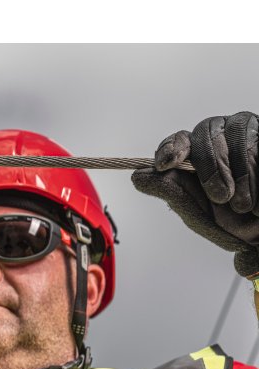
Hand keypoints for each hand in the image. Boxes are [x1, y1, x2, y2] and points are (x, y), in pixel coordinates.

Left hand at [132, 112, 258, 277]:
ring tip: (243, 205)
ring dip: (242, 174)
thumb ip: (172, 192)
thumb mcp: (199, 211)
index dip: (172, 147)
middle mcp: (221, 135)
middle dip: (211, 166)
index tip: (166, 164)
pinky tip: (258, 202)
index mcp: (198, 152)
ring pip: (238, 134)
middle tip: (221, 197)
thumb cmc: (231, 221)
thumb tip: (137, 176)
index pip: (180, 139)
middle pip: (207, 131)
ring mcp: (249, 132)